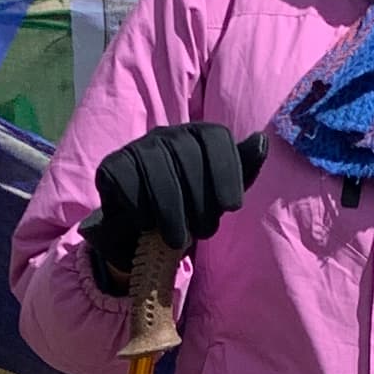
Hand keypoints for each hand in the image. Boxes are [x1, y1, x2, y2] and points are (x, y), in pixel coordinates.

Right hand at [86, 123, 265, 294]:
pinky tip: (147, 225)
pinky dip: (142, 212)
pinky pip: (129, 186)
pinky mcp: (112, 166)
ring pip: (160, 174)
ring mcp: (138, 147)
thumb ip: (243, 170)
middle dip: (201, 202)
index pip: (216, 138)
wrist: (143, 234)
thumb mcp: (221, 194)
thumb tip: (261, 141)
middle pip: (189, 158)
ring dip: (172, 214)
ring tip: (178, 239)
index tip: (232, 206)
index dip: (227, 171)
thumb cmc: (189, 210)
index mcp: (198, 135)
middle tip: (203, 232)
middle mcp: (168, 134)